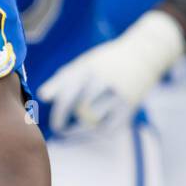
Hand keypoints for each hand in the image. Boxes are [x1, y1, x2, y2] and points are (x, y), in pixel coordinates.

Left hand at [39, 10, 185, 135]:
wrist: (143, 55)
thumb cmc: (106, 63)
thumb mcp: (83, 64)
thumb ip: (61, 79)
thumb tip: (42, 96)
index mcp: (90, 69)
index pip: (68, 95)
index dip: (58, 113)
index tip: (54, 124)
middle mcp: (104, 81)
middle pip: (79, 110)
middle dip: (67, 123)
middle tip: (61, 129)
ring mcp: (118, 95)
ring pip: (93, 121)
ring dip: (83, 127)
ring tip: (79, 124)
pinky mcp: (129, 107)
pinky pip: (108, 128)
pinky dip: (98, 130)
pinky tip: (94, 126)